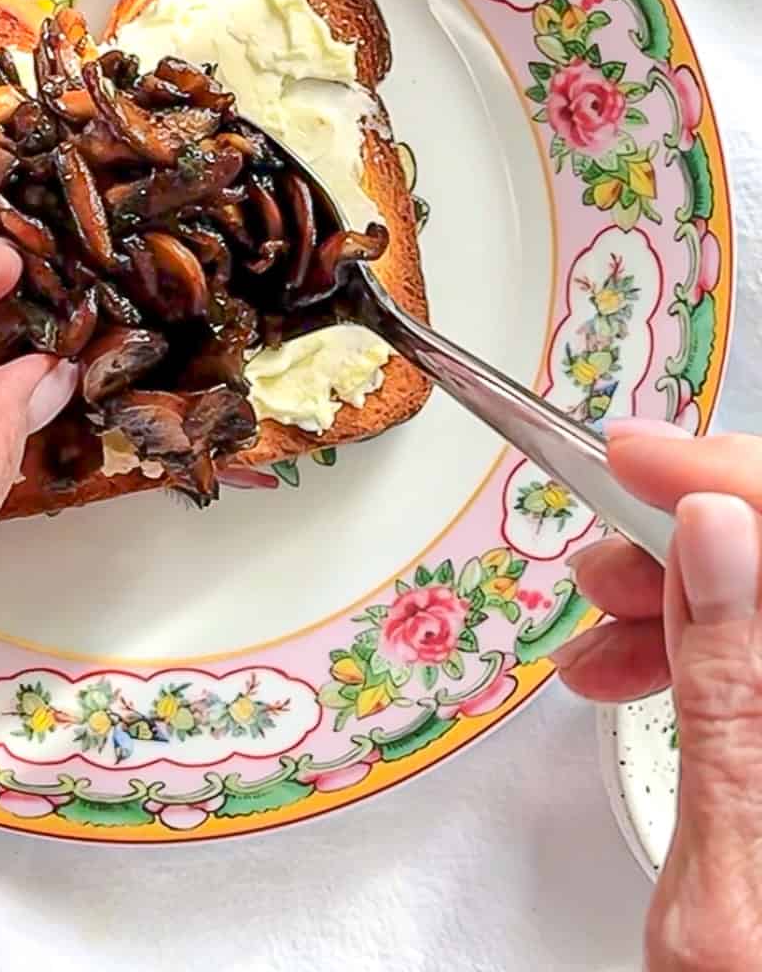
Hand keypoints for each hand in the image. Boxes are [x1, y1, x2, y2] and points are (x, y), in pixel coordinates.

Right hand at [555, 419, 761, 970]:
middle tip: (606, 563)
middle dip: (694, 533)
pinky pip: (756, 656)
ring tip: (601, 621)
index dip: (731, 474)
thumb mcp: (729, 888)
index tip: (637, 459)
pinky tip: (635, 663)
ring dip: (681, 589)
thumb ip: (731, 698)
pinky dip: (695, 641)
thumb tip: (714, 536)